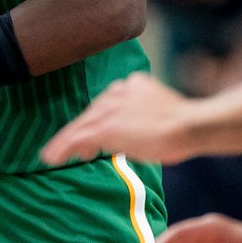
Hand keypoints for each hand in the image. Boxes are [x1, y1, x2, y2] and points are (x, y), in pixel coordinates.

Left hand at [40, 73, 195, 164]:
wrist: (190, 125)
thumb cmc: (185, 126)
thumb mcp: (161, 114)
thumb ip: (142, 117)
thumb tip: (129, 136)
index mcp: (132, 85)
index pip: (106, 104)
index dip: (94, 120)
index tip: (86, 134)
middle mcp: (117, 92)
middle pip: (91, 113)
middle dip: (77, 131)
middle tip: (62, 147)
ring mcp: (111, 109)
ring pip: (82, 124)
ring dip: (64, 141)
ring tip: (51, 155)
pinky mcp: (107, 127)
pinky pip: (79, 137)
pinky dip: (63, 148)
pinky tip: (52, 158)